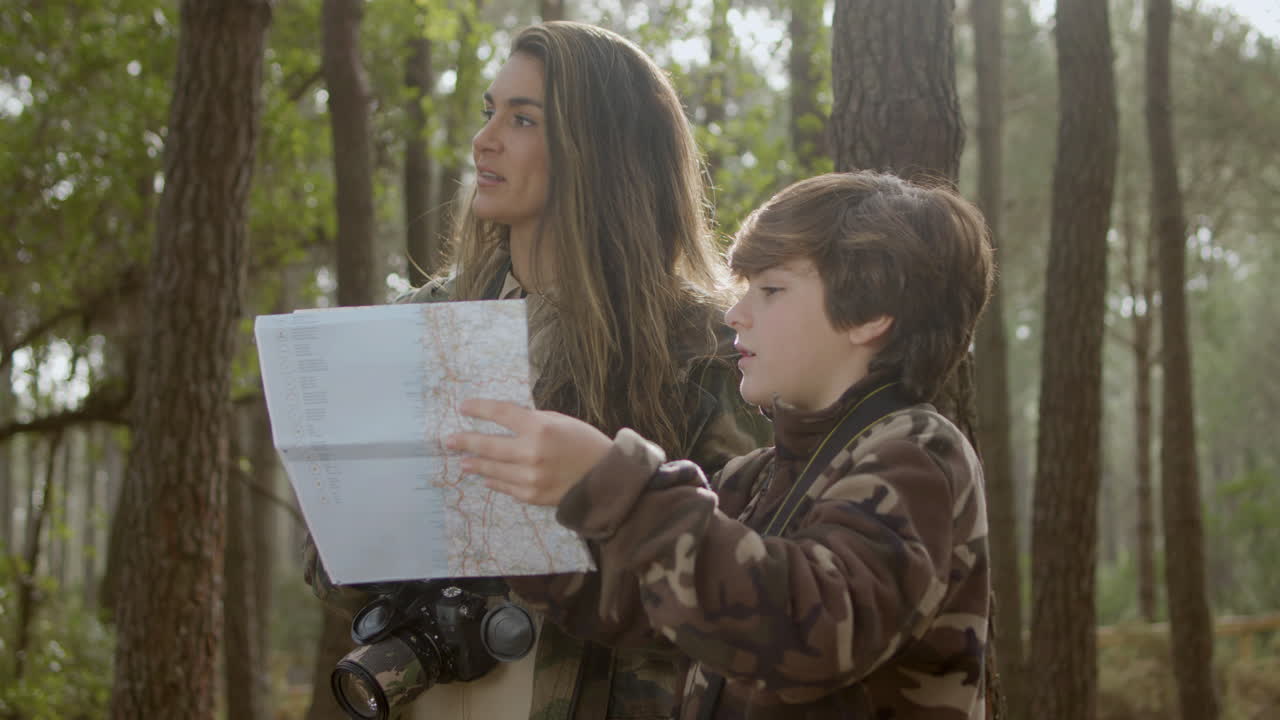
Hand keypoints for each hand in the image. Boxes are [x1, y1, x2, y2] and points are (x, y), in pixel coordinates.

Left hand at [446, 399, 612, 505]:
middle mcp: (531, 452)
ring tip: (463, 462)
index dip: (479, 409)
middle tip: (449, 440)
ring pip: (492, 469)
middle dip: (465, 441)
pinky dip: (493, 481)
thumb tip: (506, 421)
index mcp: (540, 428)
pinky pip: (505, 487)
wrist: (606, 479)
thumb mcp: (561, 422)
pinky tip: (485, 477)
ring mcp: (530, 476)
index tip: (463, 407)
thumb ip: (533, 421)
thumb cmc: (585, 444)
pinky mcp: (532, 495)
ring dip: (475, 463)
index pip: (501, 414)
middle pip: (488, 444)